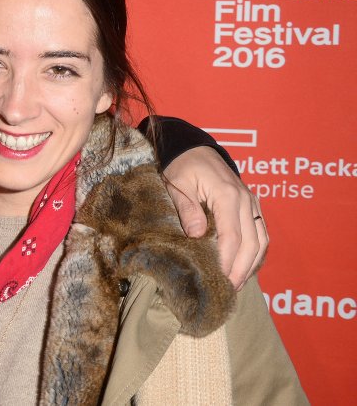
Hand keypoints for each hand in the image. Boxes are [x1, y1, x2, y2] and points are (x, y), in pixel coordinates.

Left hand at [162, 146, 266, 289]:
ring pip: (261, 239)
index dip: (228, 261)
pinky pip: (260, 231)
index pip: (233, 237)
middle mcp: (245, 199)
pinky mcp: (250, 204)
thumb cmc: (181, 166)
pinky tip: (246, 266)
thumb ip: (188, 209)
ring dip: (252, 263)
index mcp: (228, 195)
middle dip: (242, 269)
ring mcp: (251, 201)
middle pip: (252, 242)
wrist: (192, 147)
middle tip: (229, 289)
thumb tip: (198, 235)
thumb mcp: (177, 185)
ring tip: (238, 283)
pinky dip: (256, 251)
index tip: (220, 280)